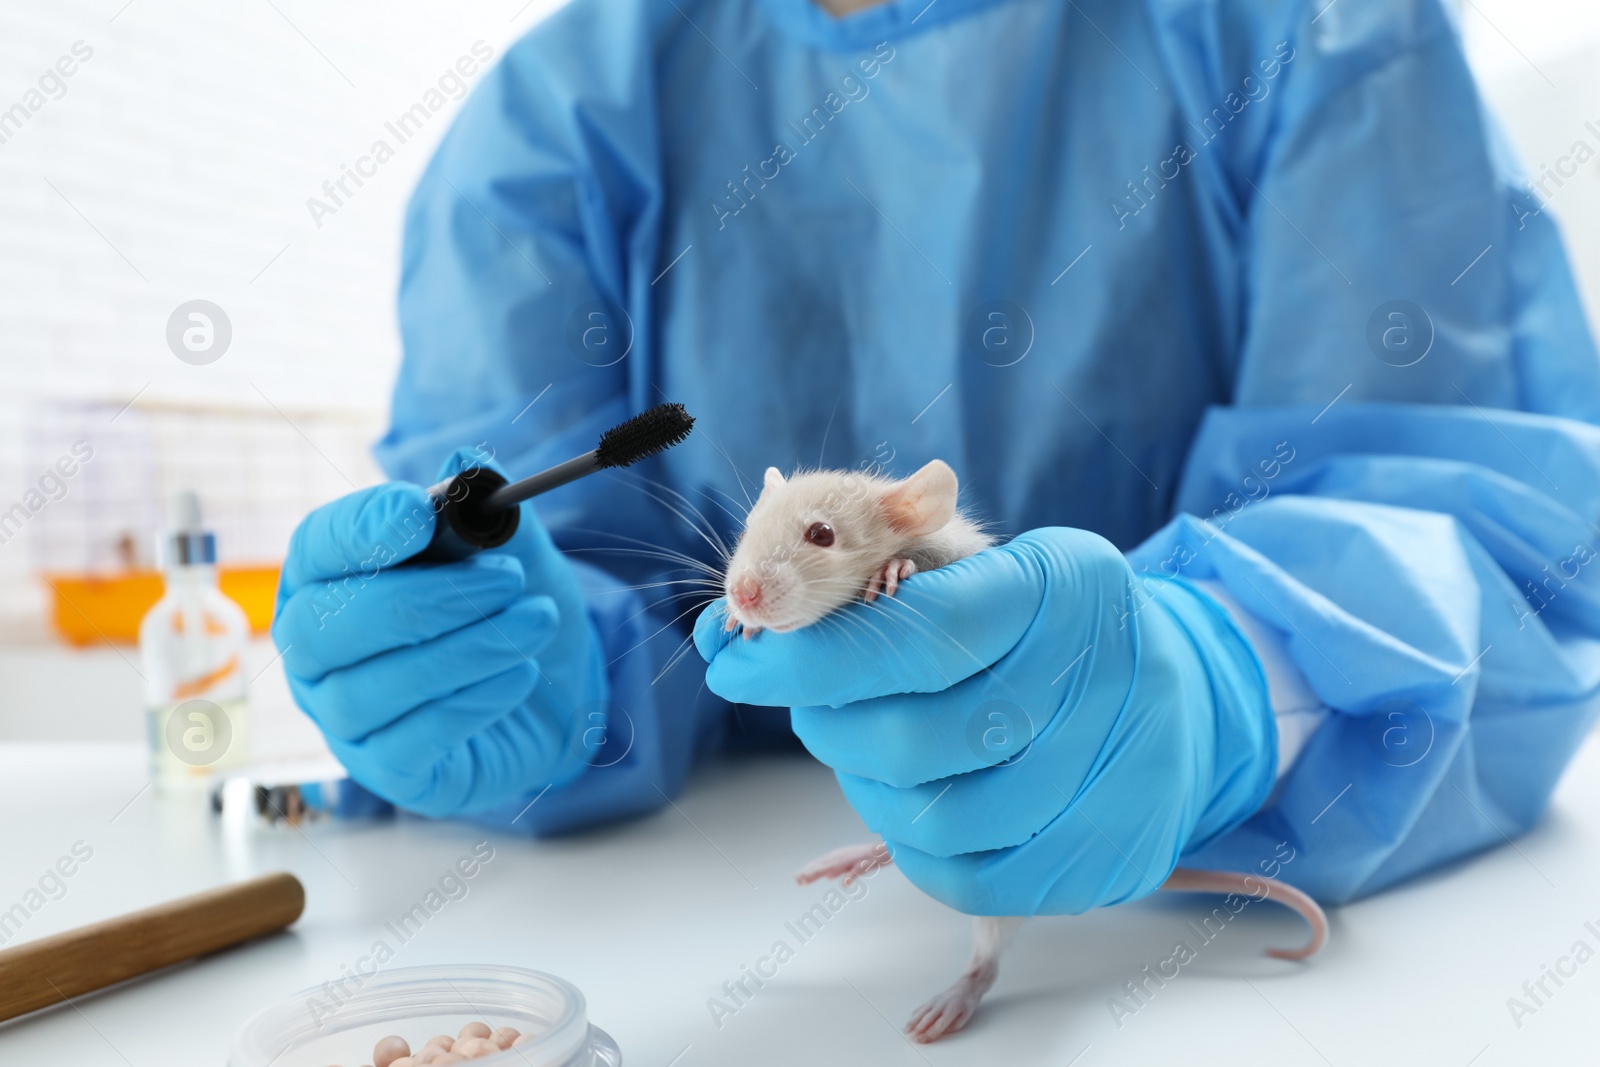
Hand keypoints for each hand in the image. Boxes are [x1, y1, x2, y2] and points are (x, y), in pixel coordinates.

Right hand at [272, 450, 606, 816]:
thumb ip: (490, 515)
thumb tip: (469, 465)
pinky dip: (470, 701)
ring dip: (465, 649)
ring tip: (535, 620)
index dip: (363, 529)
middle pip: (331, 624)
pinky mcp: (385, 770)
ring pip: (370, 687)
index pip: (319, 547)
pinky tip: (519, 672)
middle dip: (429, 598)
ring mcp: (342, 716)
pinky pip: (408, 741)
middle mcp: (317, 649)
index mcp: (330, 577)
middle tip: (508, 580)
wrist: (552, 693)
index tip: (421, 513)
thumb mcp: (514, 555)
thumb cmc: (509, 610)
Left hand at [693, 527, 1274, 914]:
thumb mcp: (987, 565)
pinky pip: (968, 879)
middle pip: (911, 738)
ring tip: (870, 752)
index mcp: (1062, 585)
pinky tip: (915, 804)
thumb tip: (739, 622)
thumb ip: (874, 582)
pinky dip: (914, 849)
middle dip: (827, 725)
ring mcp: (1113, 778)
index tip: (740, 664)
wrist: (1183, 693)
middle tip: (815, 709)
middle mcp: (1100, 680)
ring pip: (931, 819)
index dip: (808, 659)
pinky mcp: (1107, 855)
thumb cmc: (1046, 624)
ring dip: (866, 788)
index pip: (913, 633)